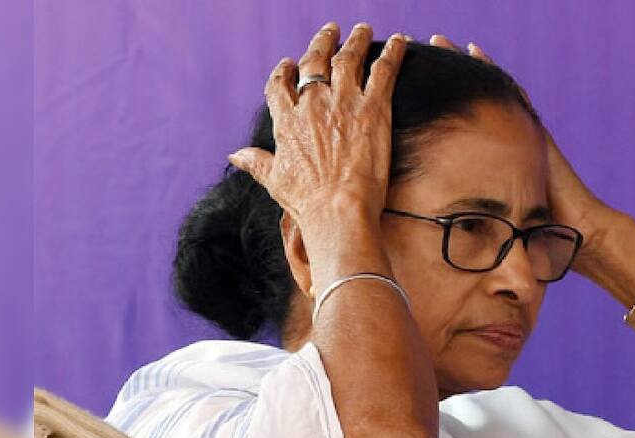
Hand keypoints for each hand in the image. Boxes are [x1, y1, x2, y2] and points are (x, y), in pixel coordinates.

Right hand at [227, 22, 406, 263]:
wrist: (338, 210)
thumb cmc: (307, 202)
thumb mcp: (275, 180)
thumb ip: (256, 162)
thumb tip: (234, 156)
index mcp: (287, 119)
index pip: (280, 85)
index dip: (285, 71)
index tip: (290, 62)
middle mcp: (313, 103)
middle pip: (315, 62)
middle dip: (322, 42)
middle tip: (331, 30)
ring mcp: (343, 102)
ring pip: (349, 58)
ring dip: (356, 40)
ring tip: (362, 30)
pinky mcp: (373, 108)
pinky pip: (384, 70)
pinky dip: (393, 53)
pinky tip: (400, 41)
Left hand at [427, 35, 634, 276]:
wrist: (583, 237)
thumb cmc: (545, 245)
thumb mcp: (501, 238)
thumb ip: (478, 237)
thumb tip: (441, 252)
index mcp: (500, 171)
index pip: (465, 138)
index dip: (442, 116)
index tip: (415, 95)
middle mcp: (510, 149)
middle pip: (474, 108)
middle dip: (450, 81)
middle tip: (424, 53)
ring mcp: (523, 138)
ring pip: (490, 95)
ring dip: (467, 69)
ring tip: (442, 43)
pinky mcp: (534, 133)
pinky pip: (511, 96)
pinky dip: (495, 74)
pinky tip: (475, 50)